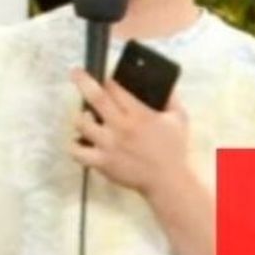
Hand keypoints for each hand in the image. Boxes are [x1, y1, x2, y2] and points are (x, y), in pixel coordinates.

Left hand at [69, 68, 189, 198]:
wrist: (168, 182)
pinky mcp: (102, 162)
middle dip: (82, 80)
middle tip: (76, 72)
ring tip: (87, 118)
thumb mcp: (179, 120)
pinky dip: (75, 145)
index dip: (108, 80)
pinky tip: (82, 142)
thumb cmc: (174, 150)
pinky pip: (76, 151)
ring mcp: (109, 145)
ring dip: (81, 117)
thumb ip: (171, 99)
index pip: (115, 88)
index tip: (106, 80)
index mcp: (139, 114)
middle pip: (94, 97)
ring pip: (80, 122)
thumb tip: (164, 83)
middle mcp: (121, 127)